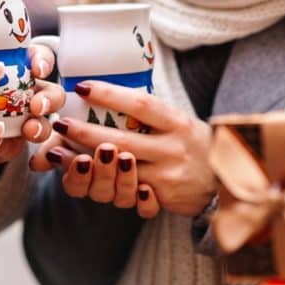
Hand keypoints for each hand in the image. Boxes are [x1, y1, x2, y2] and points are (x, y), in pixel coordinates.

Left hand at [0, 44, 63, 164]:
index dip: (42, 61)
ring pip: (49, 120)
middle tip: (36, 106)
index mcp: (16, 70)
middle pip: (51, 90)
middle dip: (48, 98)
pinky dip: (43, 155)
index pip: (38, 58)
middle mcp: (30, 93)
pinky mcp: (27, 145)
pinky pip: (45, 149)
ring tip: (30, 131)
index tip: (37, 69)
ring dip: (42, 126)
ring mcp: (32, 120)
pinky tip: (38, 159)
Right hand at [30, 134, 160, 217]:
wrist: (161, 143)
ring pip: (123, 198)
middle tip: (106, 149)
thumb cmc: (112, 128)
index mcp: (88, 175)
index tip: (81, 158)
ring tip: (127, 157)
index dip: (77, 175)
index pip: (76, 185)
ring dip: (123, 179)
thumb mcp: (80, 133)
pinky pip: (149, 209)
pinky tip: (147, 189)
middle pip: (100, 191)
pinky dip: (147, 202)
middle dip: (101, 171)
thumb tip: (36, 162)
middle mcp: (109, 186)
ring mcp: (133, 191)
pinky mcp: (160, 195)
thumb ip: (58, 144)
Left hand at [38, 81, 214, 216]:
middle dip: (86, 133)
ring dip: (85, 162)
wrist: (226, 180)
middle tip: (59, 124)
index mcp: (177, 121)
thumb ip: (149, 112)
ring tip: (58, 151)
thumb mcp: (178, 121)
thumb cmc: (193, 143)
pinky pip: (127, 192)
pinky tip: (81, 177)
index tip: (82, 87)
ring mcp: (168, 175)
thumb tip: (103, 94)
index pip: (141, 105)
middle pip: (123, 140)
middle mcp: (174, 147)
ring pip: (120, 169)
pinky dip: (102, 183)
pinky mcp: (163, 197)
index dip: (110, 95)